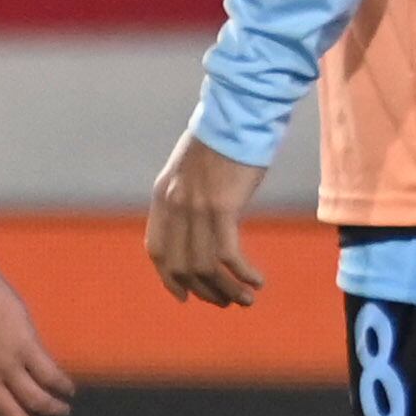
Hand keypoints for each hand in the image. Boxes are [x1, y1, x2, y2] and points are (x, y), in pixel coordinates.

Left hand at [146, 130, 265, 306]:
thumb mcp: (193, 171)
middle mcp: (174, 205)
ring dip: (228, 290)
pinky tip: (257, 280)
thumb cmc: (224, 140)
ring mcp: (196, 206)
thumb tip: (200, 228)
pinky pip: (227, 255)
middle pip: (181, 266)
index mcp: (163, 195)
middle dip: (204, 291)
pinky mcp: (222, 206)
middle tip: (227, 302)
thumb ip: (188, 198)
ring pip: (206, 267)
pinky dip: (242, 274)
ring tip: (247, 299)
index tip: (185, 297)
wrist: (239, 114)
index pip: (157, 251)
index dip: (169, 280)